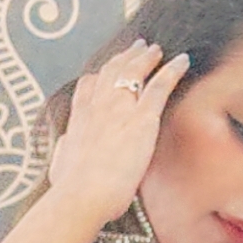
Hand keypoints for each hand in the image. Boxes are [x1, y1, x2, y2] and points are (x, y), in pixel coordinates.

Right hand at [48, 40, 190, 229]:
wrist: (79, 195)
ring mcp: (120, 109)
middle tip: (138, 47)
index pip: (90, 84)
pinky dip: (172, 70)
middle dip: (126, 57)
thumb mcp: (60, 163)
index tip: (110, 66)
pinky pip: (159, 86)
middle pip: (113, 71)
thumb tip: (64, 144)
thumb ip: (65, 148)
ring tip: (156, 50)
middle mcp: (98, 106)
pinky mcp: (141, 119)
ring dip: (147, 57)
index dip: (102, 73)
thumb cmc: (70, 188)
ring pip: (135, 71)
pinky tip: (182, 61)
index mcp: (80, 117)